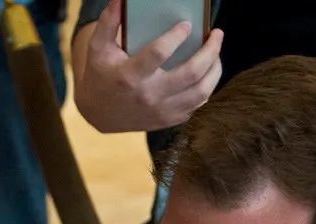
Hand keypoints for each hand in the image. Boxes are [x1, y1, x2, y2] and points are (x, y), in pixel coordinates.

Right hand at [73, 0, 222, 133]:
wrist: (99, 114)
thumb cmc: (101, 75)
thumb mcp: (98, 48)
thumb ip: (108, 22)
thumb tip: (120, 0)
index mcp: (130, 75)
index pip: (159, 53)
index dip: (177, 36)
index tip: (187, 25)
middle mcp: (149, 95)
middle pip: (191, 72)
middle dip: (211, 50)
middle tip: (217, 34)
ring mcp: (161, 110)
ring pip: (201, 91)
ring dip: (215, 69)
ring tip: (216, 52)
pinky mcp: (168, 119)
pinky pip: (197, 105)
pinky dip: (207, 87)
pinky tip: (208, 73)